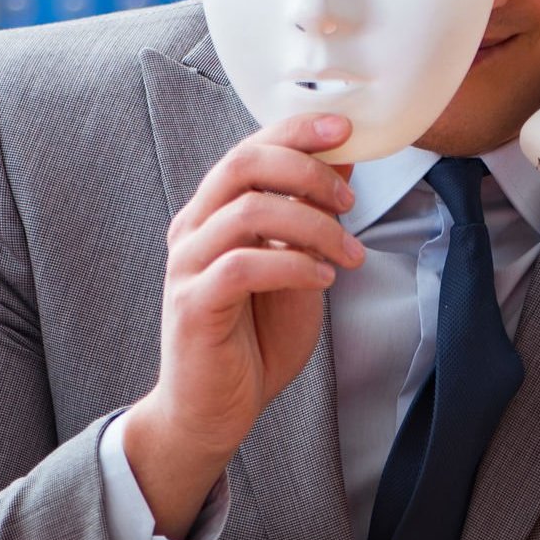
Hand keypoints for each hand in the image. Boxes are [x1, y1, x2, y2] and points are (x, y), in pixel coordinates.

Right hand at [124, 111, 364, 536]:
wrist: (214, 410)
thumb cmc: (254, 340)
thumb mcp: (296, 268)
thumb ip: (310, 219)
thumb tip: (344, 161)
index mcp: (214, 212)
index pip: (250, 148)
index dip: (296, 130)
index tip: (346, 129)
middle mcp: (194, 228)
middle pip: (243, 164)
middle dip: (306, 170)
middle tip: (351, 200)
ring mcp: (188, 264)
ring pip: (249, 211)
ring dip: (313, 226)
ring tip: (349, 254)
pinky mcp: (193, 304)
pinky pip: (245, 265)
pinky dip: (294, 265)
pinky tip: (323, 280)